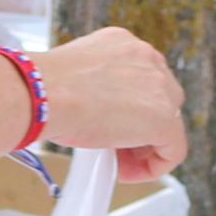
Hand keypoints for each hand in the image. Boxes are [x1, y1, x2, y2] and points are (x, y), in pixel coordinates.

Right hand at [34, 26, 185, 177]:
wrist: (43, 95)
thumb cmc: (45, 88)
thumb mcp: (76, 79)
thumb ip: (98, 90)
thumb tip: (98, 115)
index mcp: (123, 43)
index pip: (141, 80)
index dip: (128, 110)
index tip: (110, 127)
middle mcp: (147, 57)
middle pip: (160, 99)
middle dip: (139, 128)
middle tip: (116, 149)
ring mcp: (160, 86)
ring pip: (168, 124)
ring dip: (144, 147)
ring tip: (118, 163)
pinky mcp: (165, 118)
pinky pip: (173, 150)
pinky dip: (154, 167)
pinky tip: (127, 172)